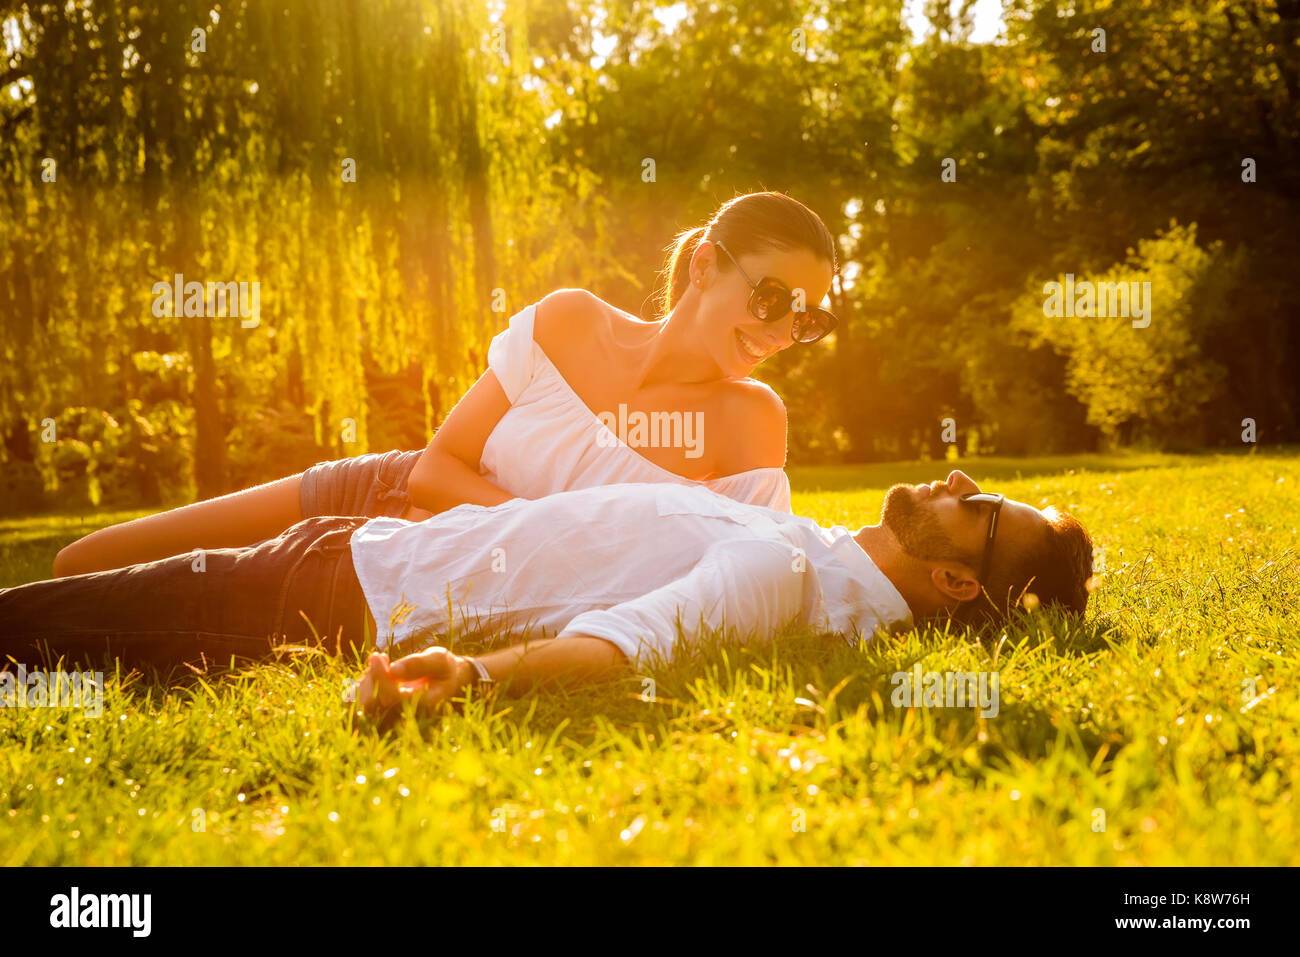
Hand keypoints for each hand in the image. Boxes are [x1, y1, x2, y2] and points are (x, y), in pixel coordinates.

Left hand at [354, 648, 473, 718]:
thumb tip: (392, 670)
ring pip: (363, 704)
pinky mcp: (383, 709)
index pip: (392, 697)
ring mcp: (392, 714)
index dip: (380, 677)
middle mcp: (405, 714)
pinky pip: (360, 703)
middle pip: (373, 704)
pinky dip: (361, 684)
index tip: (377, 656)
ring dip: (365, 679)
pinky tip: (374, 670)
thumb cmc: (444, 667)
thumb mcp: (438, 659)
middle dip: (371, 677)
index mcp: (423, 704)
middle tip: (378, 657)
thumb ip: (418, 664)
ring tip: (378, 661)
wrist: (445, 679)